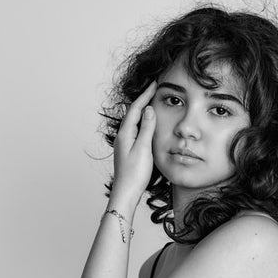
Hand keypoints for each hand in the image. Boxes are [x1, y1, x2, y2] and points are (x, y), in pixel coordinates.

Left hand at [112, 79, 157, 204]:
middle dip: (143, 100)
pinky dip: (142, 123)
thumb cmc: (134, 174)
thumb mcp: (143, 149)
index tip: (154, 84)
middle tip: (153, 89)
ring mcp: (124, 144)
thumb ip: (146, 128)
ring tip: (151, 102)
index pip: (135, 109)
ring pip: (133, 122)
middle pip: (132, 113)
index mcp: (125, 134)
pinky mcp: (128, 151)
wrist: (125, 193)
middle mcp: (122, 137)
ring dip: (142, 111)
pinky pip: (135, 131)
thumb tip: (148, 109)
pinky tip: (146, 125)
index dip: (145, 95)